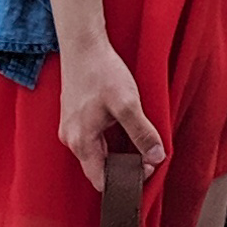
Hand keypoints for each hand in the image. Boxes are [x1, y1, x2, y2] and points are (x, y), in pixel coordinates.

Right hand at [54, 41, 160, 193]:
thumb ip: (142, 133)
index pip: (101, 181)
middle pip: (99, 169)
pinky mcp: (74, 119)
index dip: (125, 181)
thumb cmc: (101, 71)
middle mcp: (71, 140)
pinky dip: (109, 142)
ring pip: (97, 154)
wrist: (83, 46)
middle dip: (124, 167)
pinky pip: (93, 141)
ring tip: (139, 145)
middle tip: (149, 158)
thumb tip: (156, 156)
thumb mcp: (127, 103)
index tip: (147, 170)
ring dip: (118, 154)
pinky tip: (123, 131)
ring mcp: (70, 129)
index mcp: (81, 142)